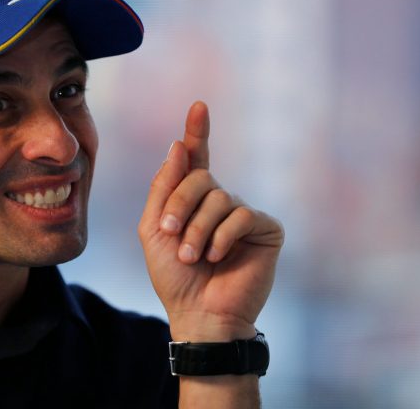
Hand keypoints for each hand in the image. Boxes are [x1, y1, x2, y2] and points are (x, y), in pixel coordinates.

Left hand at [138, 101, 283, 340]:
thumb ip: (163, 188)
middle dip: (178, 206)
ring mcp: (244, 214)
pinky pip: (242, 215)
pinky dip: (222, 237)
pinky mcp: (266, 229)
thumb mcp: (153, 229)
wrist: (197, 313)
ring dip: (196, 229)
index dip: (198, 131)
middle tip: (169, 234)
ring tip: (191, 256)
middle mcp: (220, 201)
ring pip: (219, 198)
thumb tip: (178, 146)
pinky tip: (217, 256)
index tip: (198, 105)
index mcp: (193, 199)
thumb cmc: (173, 276)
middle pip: (200, 177)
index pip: (196, 158)